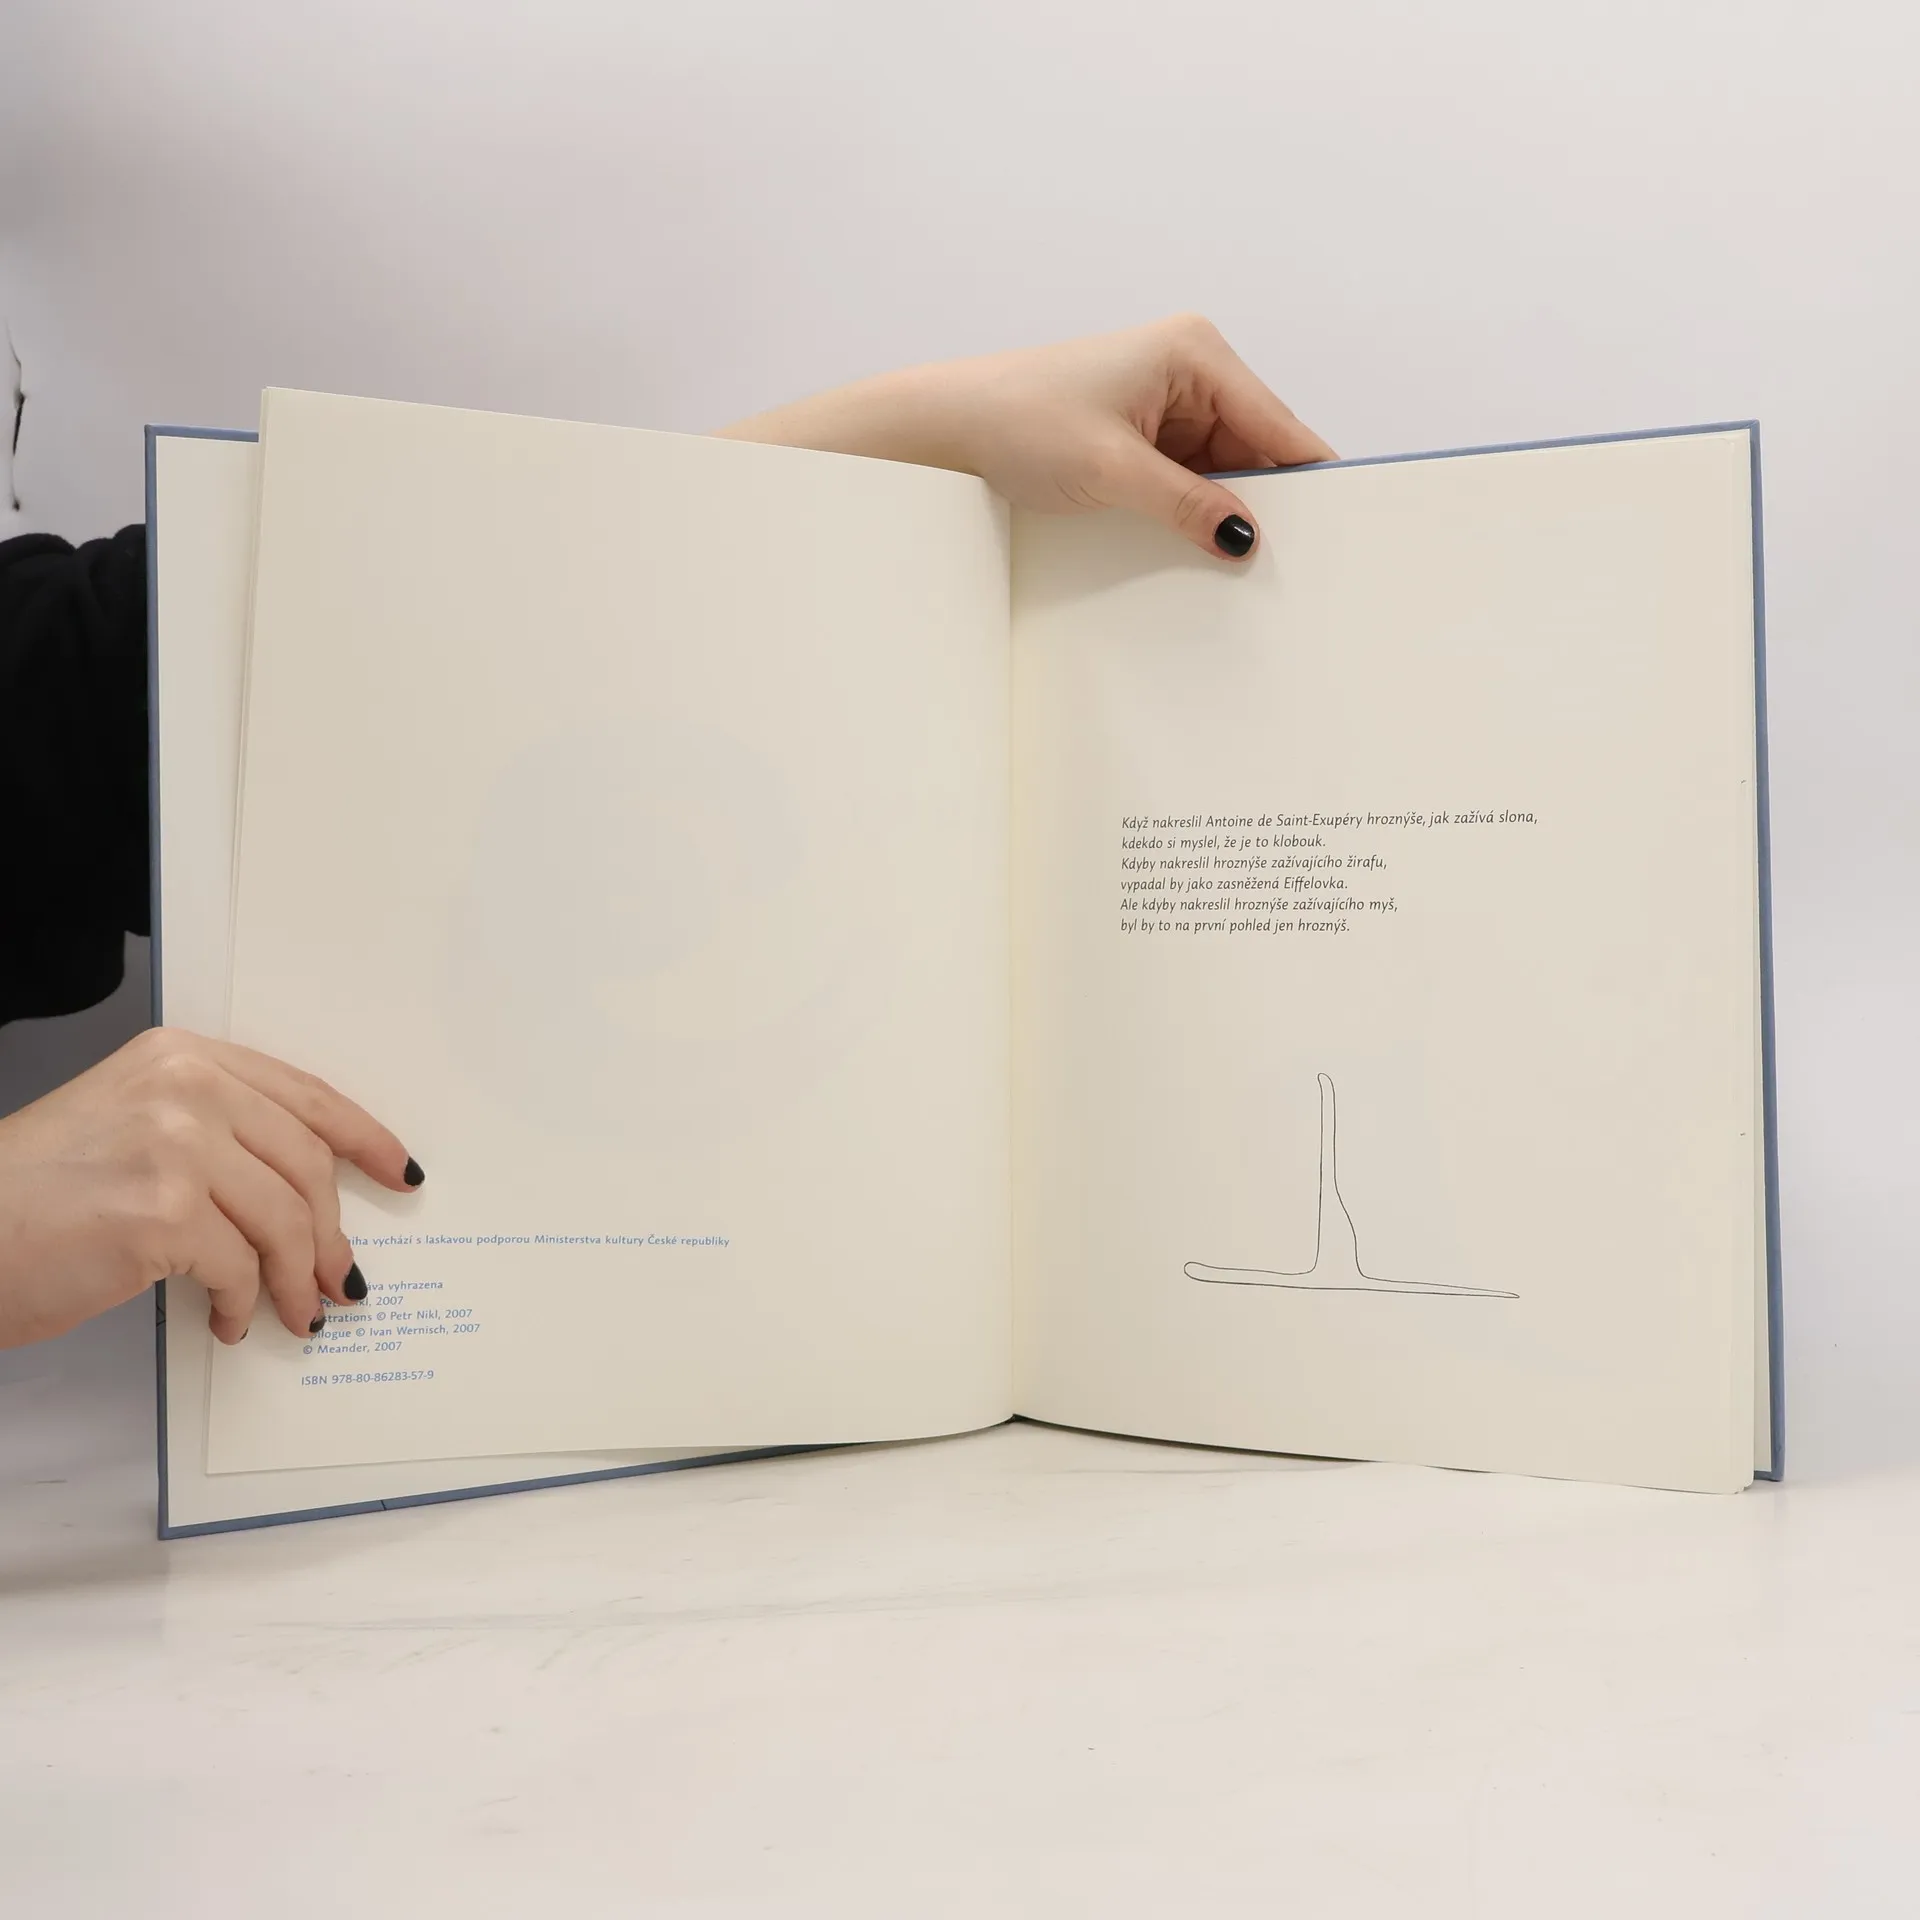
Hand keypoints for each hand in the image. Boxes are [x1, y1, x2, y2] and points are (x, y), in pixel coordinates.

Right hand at [0, 1027, 420, 1349]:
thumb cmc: (33, 1193)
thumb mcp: (131, 1125)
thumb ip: (217, 1133)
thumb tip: (303, 1194)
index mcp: (184, 1057)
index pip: (305, 1096)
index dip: (364, 1139)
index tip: (399, 1174)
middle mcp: (186, 1088)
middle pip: (307, 1165)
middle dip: (330, 1233)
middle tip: (339, 1279)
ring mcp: (177, 1146)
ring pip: (285, 1219)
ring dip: (297, 1279)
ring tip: (297, 1314)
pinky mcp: (163, 1212)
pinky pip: (241, 1268)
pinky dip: (246, 1303)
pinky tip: (230, 1322)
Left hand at [718, 313, 1334, 559]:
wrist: (945, 428)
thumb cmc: (1017, 421)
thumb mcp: (1112, 472)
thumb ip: (1187, 506)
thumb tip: (1246, 539)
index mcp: (1196, 353)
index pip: (1280, 425)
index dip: (1312, 480)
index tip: (1342, 531)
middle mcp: (1191, 369)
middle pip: (1259, 450)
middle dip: (1268, 504)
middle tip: (1288, 567)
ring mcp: (1167, 403)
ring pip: (1225, 471)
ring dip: (1225, 514)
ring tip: (1238, 567)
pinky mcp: (1141, 436)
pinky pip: (1189, 480)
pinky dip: (1194, 512)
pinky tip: (1198, 550)